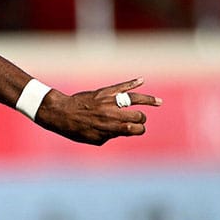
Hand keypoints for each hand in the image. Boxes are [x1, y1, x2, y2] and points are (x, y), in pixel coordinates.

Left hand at [37, 77, 161, 144]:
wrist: (60, 113)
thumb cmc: (75, 129)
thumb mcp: (93, 139)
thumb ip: (110, 136)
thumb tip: (122, 131)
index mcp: (111, 128)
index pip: (136, 129)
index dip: (139, 130)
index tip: (136, 130)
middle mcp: (112, 115)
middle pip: (138, 116)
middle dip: (140, 119)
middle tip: (137, 119)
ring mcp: (109, 102)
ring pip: (135, 99)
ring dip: (149, 100)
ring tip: (159, 102)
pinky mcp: (104, 92)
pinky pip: (121, 86)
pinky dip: (132, 83)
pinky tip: (141, 80)